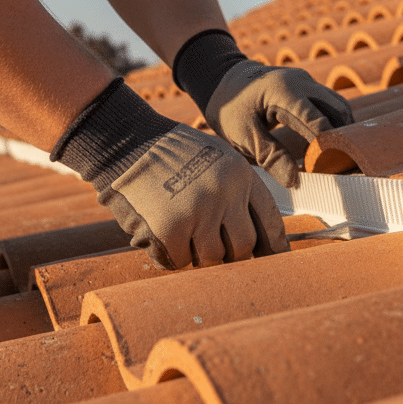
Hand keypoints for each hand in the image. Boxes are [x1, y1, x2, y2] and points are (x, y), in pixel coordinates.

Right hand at [97, 124, 287, 268]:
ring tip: (183, 236)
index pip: (269, 221)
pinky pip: (179, 260)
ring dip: (198, 255)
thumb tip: (256, 239)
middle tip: (217, 251)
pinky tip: (161, 237)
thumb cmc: (171, 155)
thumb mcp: (217, 159)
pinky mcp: (170, 229)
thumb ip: (236, 191)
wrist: (127, 142)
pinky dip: (171, 256)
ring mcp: (197, 212)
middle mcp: (224, 194)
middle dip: (231, 255)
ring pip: (212, 258)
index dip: (274, 247)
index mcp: (241, 176)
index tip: (276, 261)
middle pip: (244, 247)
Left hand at [205, 60, 353, 187]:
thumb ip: (270, 156)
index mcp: (283, 91)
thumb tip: (294, 180)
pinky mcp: (308, 87)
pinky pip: (330, 104)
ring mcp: (307, 82)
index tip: (329, 168)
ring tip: (338, 157)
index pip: (316, 119)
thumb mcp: (242, 135)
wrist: (223, 80)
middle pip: (337, 109)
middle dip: (342, 137)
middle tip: (341, 165)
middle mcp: (302, 82)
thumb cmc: (230, 107)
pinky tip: (328, 145)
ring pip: (338, 105)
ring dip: (340, 130)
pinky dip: (333, 123)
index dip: (326, 145)